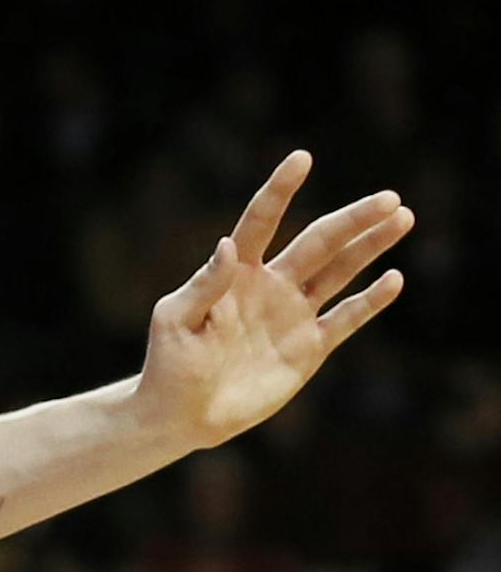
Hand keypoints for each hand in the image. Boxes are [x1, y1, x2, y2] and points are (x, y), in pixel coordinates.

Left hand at [138, 151, 411, 448]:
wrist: (183, 414)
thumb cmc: (169, 363)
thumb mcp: (176, 320)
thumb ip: (205, 285)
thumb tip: (228, 244)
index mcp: (234, 272)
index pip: (261, 221)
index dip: (281, 190)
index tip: (302, 158)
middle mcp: (270, 285)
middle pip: (318, 242)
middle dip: (353, 219)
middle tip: (390, 197)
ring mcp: (292, 314)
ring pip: (340, 272)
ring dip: (370, 246)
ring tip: (403, 217)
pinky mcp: (309, 347)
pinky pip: (346, 319)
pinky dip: (371, 300)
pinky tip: (394, 278)